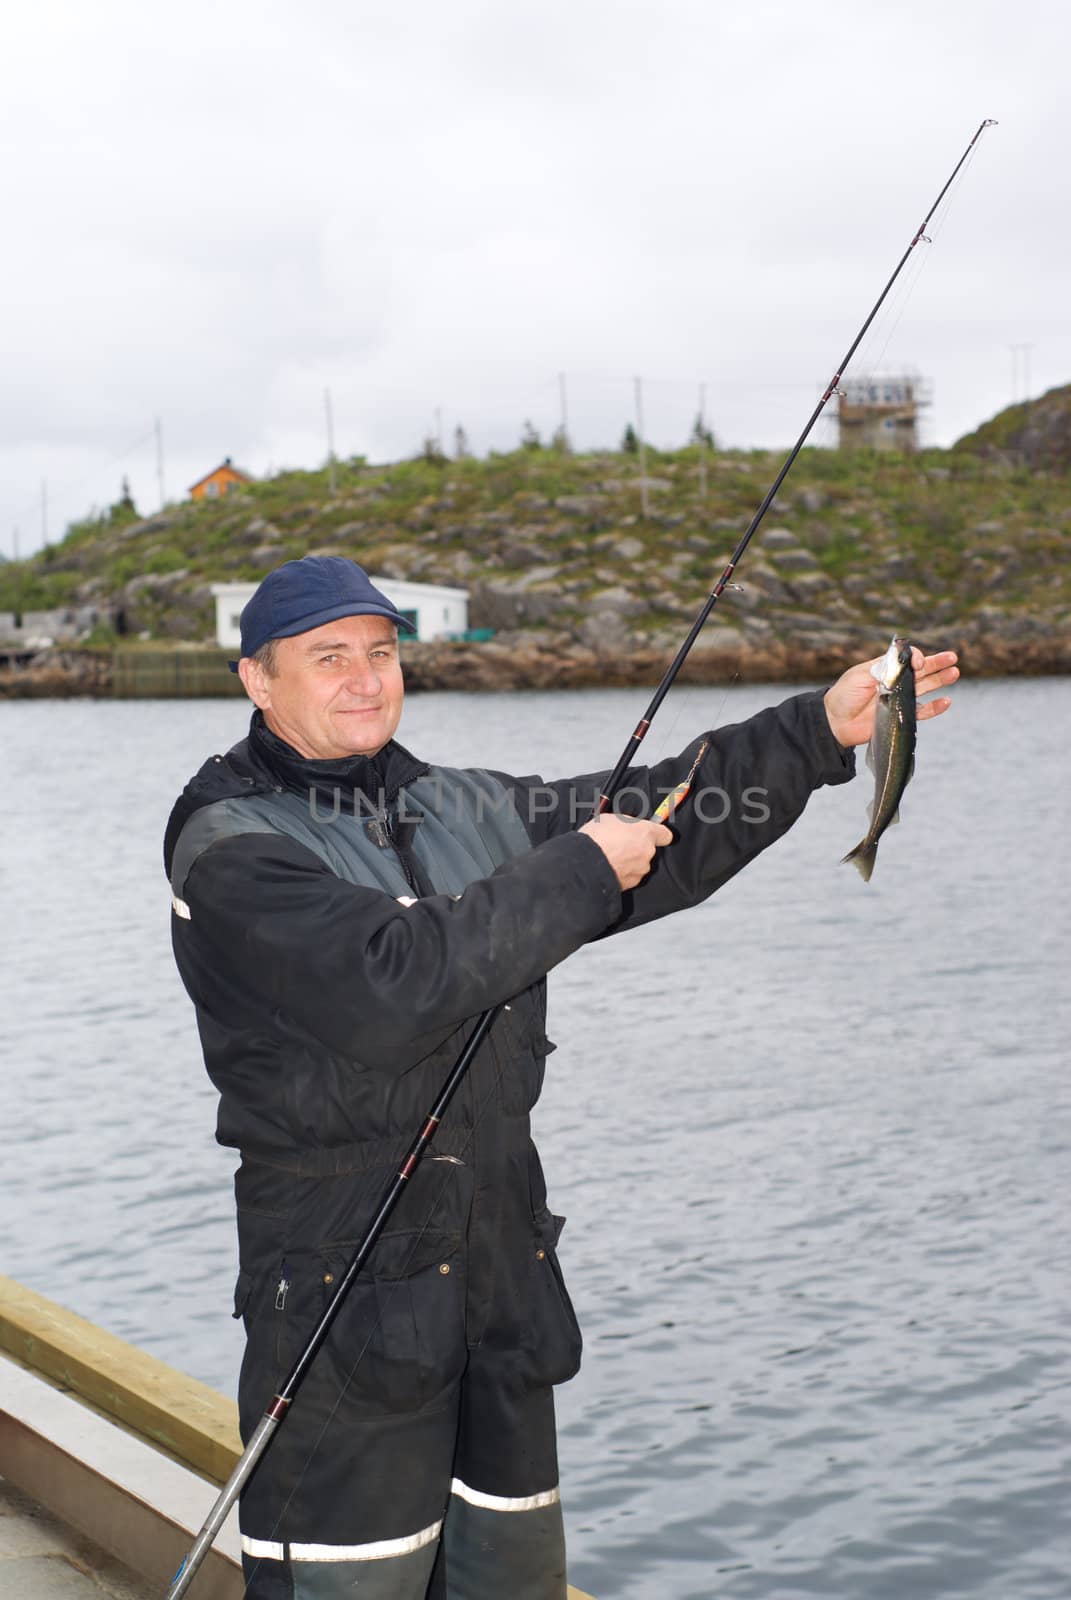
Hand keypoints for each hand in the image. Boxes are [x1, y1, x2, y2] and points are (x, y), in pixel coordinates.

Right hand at [579, 813, 672, 889]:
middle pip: (649, 849)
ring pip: (639, 863)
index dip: (657, 834)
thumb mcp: (610, 819)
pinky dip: (622, 872)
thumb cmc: (595, 840)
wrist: (584, 864)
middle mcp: (647, 852)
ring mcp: (640, 869)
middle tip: (619, 843)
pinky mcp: (632, 883)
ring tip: (611, 855)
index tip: (652, 834)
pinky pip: (630, 875)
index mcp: (645, 832)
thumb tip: (628, 825)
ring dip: (629, 860)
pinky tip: (609, 865)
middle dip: (637, 847)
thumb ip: (626, 823)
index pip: (665, 834)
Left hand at [824, 647, 959, 747]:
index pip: (906, 659)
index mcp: (884, 669)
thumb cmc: (844, 696)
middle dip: (937, 664)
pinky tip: (946, 701)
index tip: (918, 662)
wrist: (835, 723)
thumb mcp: (860, 675)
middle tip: (953, 658)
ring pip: (925, 688)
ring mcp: (899, 699)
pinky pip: (921, 712)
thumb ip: (883, 667)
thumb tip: (904, 661)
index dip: (915, 657)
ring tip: (954, 673)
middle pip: (920, 671)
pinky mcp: (900, 717)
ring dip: (940, 681)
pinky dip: (934, 708)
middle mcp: (894, 683)